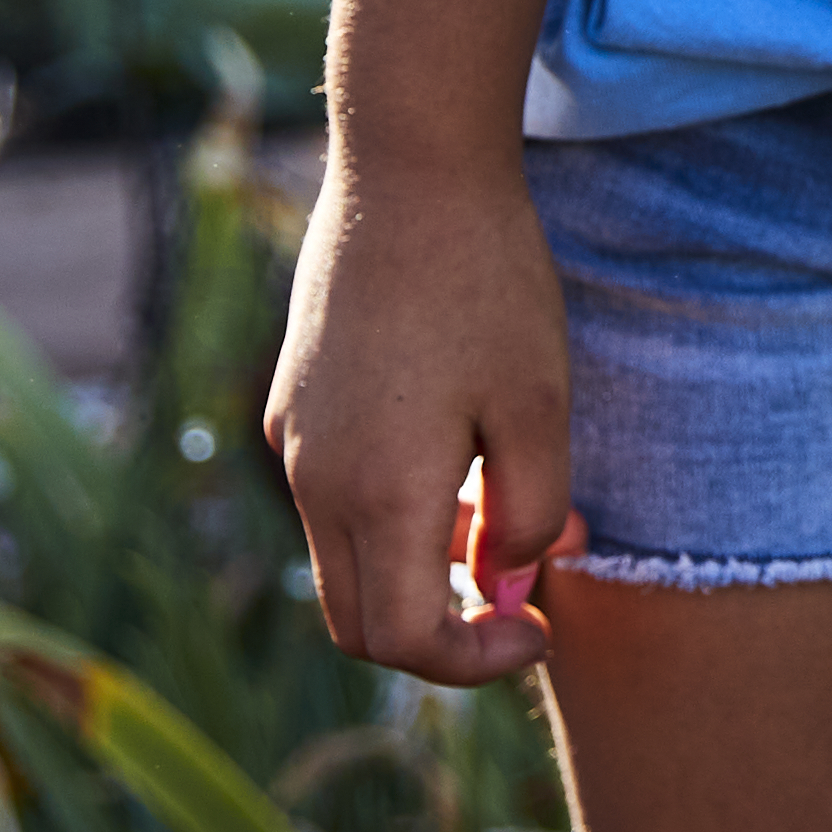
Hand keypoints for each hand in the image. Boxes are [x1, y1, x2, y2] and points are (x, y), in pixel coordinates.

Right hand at [261, 142, 578, 687]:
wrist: (407, 168)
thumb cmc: (486, 280)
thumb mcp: (539, 402)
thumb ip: (530, 511)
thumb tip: (504, 576)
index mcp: (374, 492)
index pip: (399, 641)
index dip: (472, 663)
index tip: (539, 629)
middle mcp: (313, 480)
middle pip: (357, 619)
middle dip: (439, 634)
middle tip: (521, 602)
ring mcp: (292, 440)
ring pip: (343, 560)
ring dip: (417, 570)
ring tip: (503, 521)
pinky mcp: (292, 403)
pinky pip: (333, 499)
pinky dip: (391, 518)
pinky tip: (459, 463)